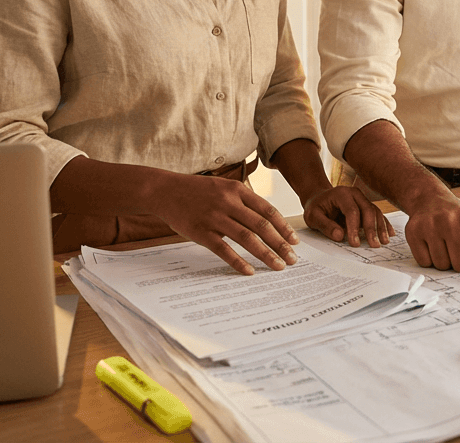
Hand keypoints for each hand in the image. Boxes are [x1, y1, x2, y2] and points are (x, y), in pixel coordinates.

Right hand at [148, 172, 299, 275]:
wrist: (165, 191)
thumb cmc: (197, 191)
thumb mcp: (224, 187)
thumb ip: (243, 201)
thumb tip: (268, 221)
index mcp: (237, 190)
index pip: (268, 211)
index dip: (284, 227)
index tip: (294, 241)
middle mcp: (229, 203)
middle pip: (262, 226)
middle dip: (280, 244)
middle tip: (292, 259)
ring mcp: (215, 218)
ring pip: (247, 238)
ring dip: (266, 254)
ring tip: (278, 266)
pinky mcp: (201, 232)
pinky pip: (224, 250)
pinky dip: (238, 262)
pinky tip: (249, 271)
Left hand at [303, 185, 394, 247]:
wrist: (320, 198)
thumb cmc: (316, 207)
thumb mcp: (312, 216)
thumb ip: (325, 225)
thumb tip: (339, 236)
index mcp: (342, 194)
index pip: (352, 211)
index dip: (354, 228)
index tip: (355, 243)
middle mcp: (355, 194)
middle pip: (368, 210)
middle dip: (372, 228)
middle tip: (374, 245)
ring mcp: (363, 199)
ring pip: (375, 212)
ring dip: (380, 227)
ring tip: (383, 242)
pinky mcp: (366, 205)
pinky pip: (377, 214)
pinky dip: (384, 224)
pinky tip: (389, 234)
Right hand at [402, 185, 459, 288]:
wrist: (430, 198)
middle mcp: (449, 221)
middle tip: (457, 246)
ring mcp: (430, 225)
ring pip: (442, 265)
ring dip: (445, 261)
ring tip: (444, 243)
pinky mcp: (413, 232)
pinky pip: (424, 262)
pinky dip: (429, 259)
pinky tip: (430, 243)